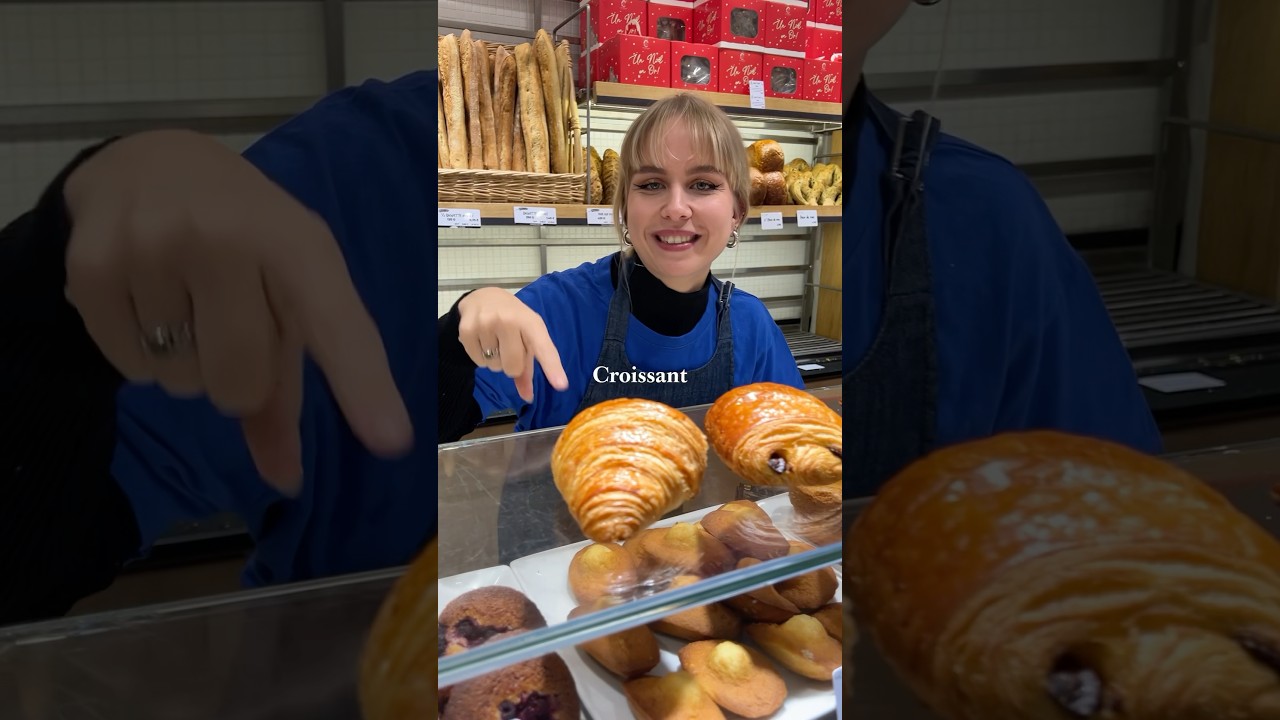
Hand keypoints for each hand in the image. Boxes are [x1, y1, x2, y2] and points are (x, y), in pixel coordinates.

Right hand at [63, 130, 412, 494]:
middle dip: (236, 378)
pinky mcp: (91, 265)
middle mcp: (228, 239)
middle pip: (240, 387)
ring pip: (180, 383)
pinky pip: (129, 368)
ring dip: (185, 364)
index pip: (337, 328)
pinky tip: (146, 298)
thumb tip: (285, 482)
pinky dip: (139, 354)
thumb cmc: (244, 241)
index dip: (364, 387)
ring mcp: (154, 246)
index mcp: (298, 245)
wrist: (152, 164)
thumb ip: (287, 389)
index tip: (392, 441)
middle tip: (227, 322)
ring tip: (185, 299)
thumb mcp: (286, 293)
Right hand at [457, 287, 568, 402]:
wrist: (484, 297)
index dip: (552, 367)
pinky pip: (478, 362)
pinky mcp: (467, 330)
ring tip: (494, 340)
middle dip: (512, 365)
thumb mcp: (527, 337)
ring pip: (494, 367)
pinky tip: (482, 340)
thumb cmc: (513, 320)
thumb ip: (528, 369)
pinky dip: (480, 357)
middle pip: (513, 368)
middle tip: (508, 347)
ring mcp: (486, 323)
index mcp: (530, 322)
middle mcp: (509, 320)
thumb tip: (528, 398)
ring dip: (495, 360)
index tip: (561, 385)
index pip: (543, 348)